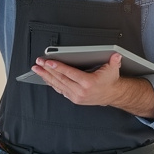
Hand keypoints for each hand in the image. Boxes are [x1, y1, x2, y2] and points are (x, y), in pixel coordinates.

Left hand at [31, 54, 153, 118]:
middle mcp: (80, 91)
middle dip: (48, 70)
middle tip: (38, 63)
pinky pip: (60, 90)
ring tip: (37, 70)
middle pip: (60, 78)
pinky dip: (52, 83)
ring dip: (46, 77)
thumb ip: (114, 61)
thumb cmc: (110, 81)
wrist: (112, 95)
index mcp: (88, 83)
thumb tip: (116, 55)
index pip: (69, 73)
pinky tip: (45, 78)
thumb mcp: (113, 69)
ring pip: (58, 85)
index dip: (58, 67)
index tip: (48, 62)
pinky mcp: (73, 98)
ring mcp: (76, 96)